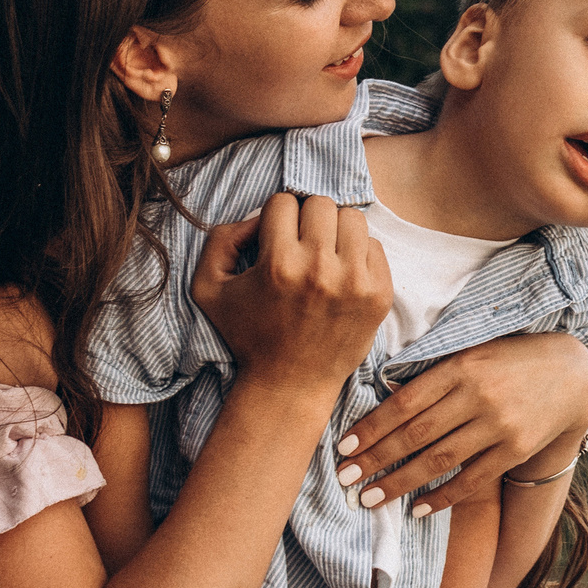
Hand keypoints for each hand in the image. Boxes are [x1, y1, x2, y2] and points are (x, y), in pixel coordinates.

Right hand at [192, 194, 389, 394]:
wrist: (288, 385)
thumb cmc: (248, 335)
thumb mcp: (208, 289)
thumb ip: (219, 240)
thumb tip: (257, 217)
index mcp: (278, 263)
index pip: (283, 202)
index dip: (275, 217)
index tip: (275, 240)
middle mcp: (319, 269)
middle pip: (321, 204)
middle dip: (307, 218)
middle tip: (301, 244)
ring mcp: (355, 281)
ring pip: (352, 218)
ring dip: (336, 231)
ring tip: (324, 254)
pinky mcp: (379, 294)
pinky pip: (375, 246)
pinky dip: (358, 253)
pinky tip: (342, 273)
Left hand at [334, 334, 587, 517]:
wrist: (571, 373)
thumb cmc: (508, 359)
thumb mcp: (471, 351)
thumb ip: (434, 373)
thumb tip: (380, 397)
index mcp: (461, 366)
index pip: (405, 402)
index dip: (372, 427)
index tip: (344, 446)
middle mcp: (478, 396)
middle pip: (416, 434)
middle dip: (376, 459)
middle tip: (345, 478)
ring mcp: (499, 425)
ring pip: (439, 460)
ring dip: (400, 482)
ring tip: (369, 499)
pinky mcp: (516, 449)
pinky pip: (472, 480)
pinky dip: (442, 497)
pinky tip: (417, 509)